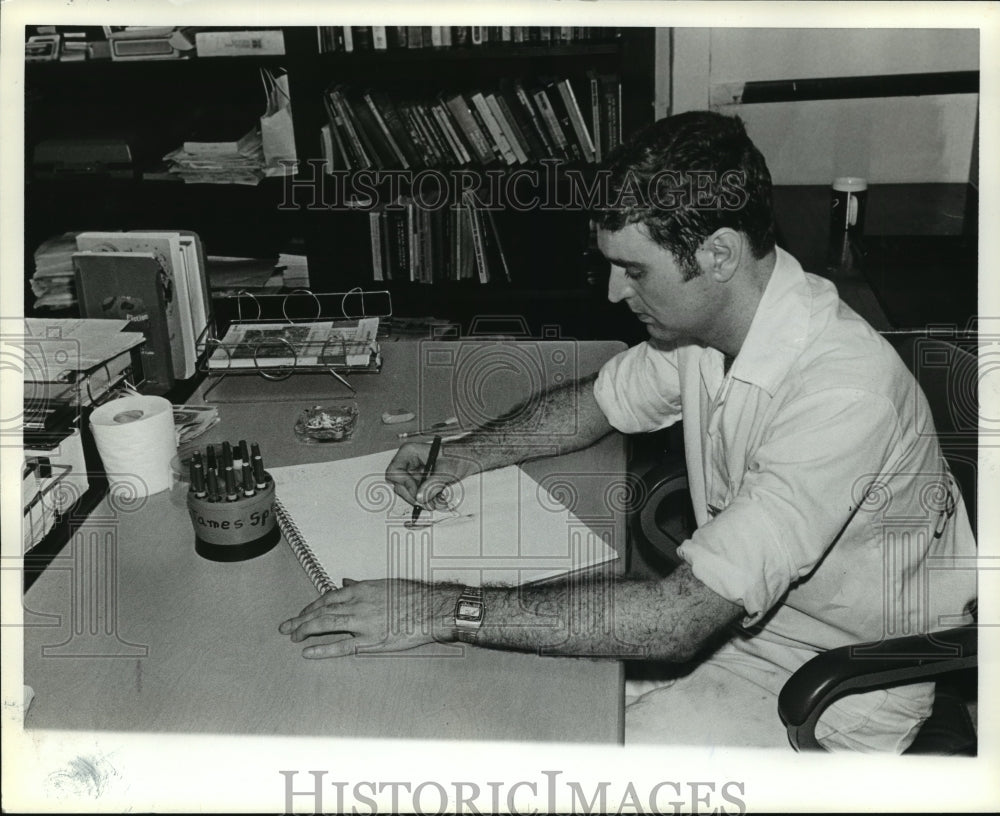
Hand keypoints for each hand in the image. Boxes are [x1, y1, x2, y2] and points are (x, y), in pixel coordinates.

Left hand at [278, 578, 457, 657]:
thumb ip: (362, 585)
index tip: (303, 613)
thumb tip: (346, 584)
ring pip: (326, 625)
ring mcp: (363, 623)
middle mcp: (358, 604)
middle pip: (322, 611)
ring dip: (306, 630)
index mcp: (362, 590)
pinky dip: (323, 648)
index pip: (328, 597)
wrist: (431, 609)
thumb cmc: (413, 595)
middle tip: (286, 626)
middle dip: (301, 619)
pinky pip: (342, 646)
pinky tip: (308, 651)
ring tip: (293, 637)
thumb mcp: (385, 584)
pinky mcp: (371, 641)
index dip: (312, 606)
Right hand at [385, 441, 477, 509]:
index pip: (394, 472)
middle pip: (399, 485)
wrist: (469, 460)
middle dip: (414, 496)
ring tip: (437, 503)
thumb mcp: (446, 470)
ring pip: (409, 493)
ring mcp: (414, 473)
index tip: (418, 493)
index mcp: (410, 452)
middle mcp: (409, 462)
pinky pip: (418, 495)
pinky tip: (438, 500)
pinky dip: (427, 500)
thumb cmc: (459, 456)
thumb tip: (420, 497)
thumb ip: (432, 484)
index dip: (404, 484)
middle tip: (428, 504)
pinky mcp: (420, 482)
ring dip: (423, 501)